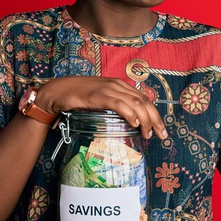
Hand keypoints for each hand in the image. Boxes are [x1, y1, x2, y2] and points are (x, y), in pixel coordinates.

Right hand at [36, 77, 166, 139]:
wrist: (58, 91)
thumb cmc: (79, 97)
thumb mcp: (102, 99)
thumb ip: (115, 105)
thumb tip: (129, 121)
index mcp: (119, 85)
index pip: (143, 99)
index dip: (155, 114)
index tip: (160, 129)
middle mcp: (117, 85)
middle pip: (144, 101)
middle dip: (155, 119)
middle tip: (162, 135)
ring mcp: (108, 89)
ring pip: (135, 103)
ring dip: (145, 120)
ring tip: (148, 133)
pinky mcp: (99, 96)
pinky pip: (119, 104)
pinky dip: (129, 113)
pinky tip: (135, 123)